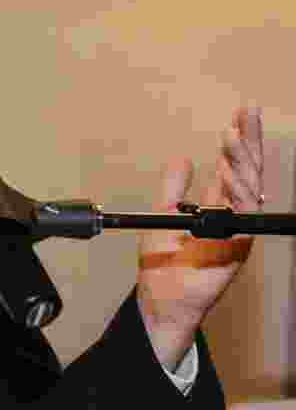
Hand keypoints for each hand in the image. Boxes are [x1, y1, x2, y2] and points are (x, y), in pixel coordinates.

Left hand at [136, 106, 262, 368]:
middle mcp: (231, 214)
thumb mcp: (163, 213)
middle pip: (247, 170)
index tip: (243, 111)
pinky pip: (242, 216)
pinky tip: (229, 173)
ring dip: (240, 160)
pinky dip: (237, 193)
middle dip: (249, 140)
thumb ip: (173, 186)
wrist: (160, 298)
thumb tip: (182, 158)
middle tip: (246, 113)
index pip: (233, 164)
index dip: (240, 138)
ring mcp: (237, 230)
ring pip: (249, 188)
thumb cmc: (164, 262)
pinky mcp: (236, 248)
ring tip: (231, 136)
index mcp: (217, 204)